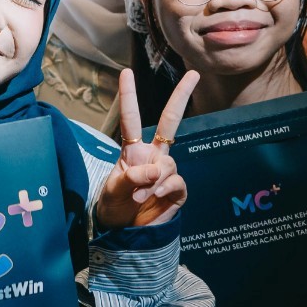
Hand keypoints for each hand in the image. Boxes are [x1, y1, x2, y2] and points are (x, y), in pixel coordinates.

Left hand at [95, 69, 197, 229]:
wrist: (123, 233)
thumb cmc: (114, 206)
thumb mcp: (113, 191)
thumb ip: (130, 177)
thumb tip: (153, 169)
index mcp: (133, 151)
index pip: (131, 120)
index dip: (129, 97)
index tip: (126, 73)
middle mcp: (153, 157)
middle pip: (170, 122)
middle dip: (181, 97)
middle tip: (194, 74)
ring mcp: (166, 173)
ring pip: (168, 164)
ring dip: (153, 180)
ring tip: (138, 197)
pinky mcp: (177, 191)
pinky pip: (177, 182)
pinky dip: (165, 188)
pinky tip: (155, 196)